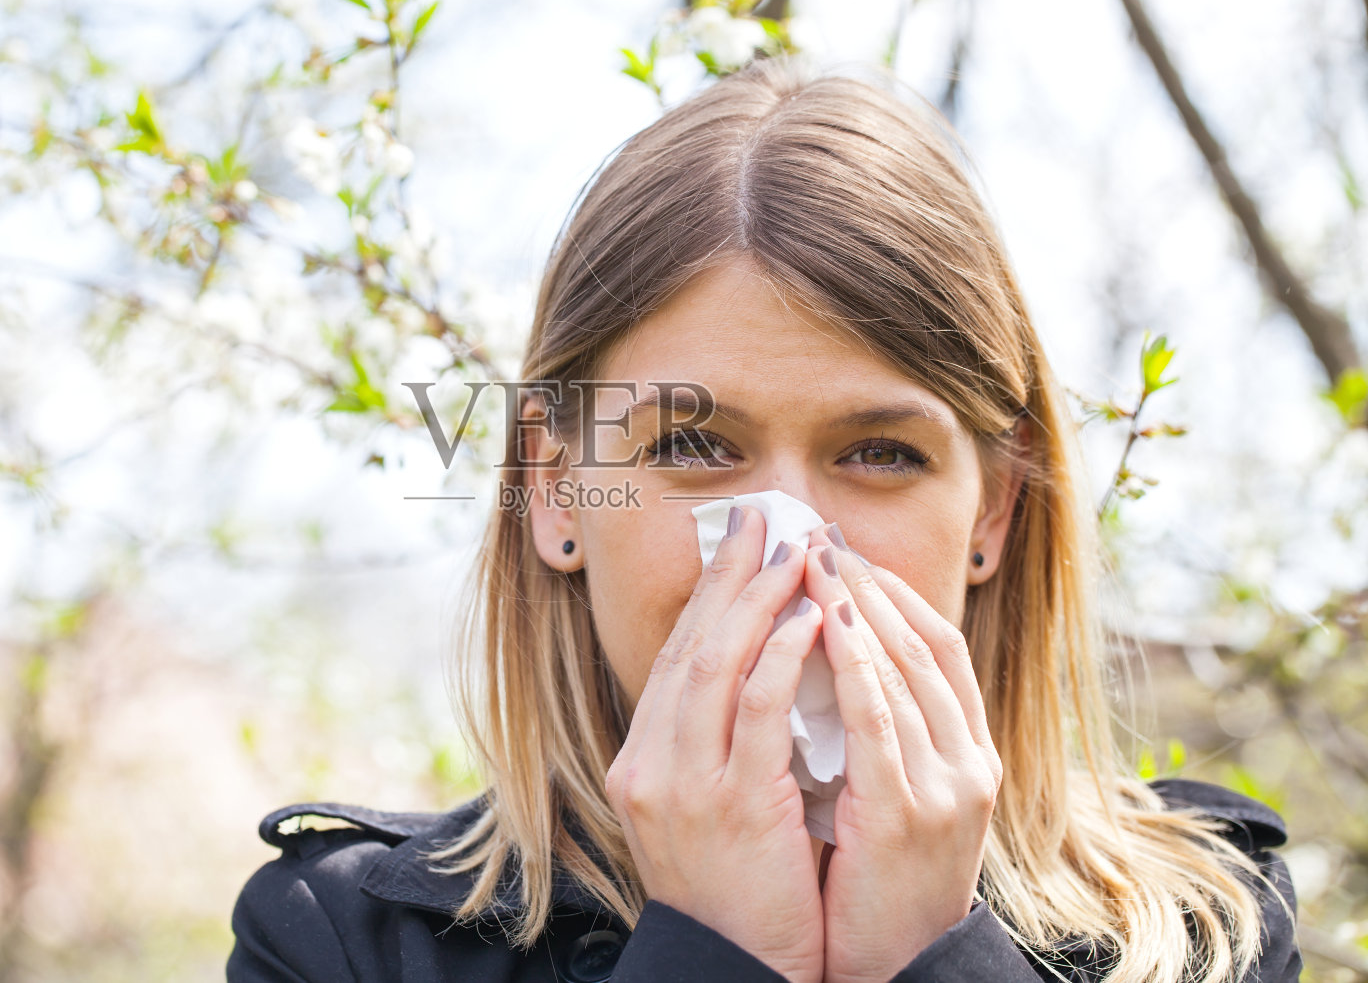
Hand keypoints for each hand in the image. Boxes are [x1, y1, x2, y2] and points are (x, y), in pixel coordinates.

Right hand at [605, 505, 827, 982]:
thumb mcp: (707, 811)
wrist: (737, 970)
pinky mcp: (730, 803)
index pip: (674, 658)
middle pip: (688, 645)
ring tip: (797, 554)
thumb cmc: (737, 894)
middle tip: (761, 518)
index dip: (707, 597)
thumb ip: (716, 747)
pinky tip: (813, 618)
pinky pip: (756, 709)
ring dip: (759, 600)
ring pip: (715, 663)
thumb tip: (753, 675)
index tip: (738, 546)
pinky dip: (782, 655)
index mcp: (642, 762)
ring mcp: (682, 783)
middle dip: (727, 576)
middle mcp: (649, 764)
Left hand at [804, 527, 1001, 982]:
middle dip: (868, 583)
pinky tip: (820, 624)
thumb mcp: (898, 797)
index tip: (848, 550)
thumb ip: (884, 735)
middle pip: (921, 645)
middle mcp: (970, 761)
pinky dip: (852, 665)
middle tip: (821, 534)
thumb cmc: (883, 882)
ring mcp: (947, 785)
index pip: (940, 647)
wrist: (898, 967)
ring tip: (811, 561)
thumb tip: (839, 660)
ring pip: (902, 671)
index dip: (895, 592)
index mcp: (970, 753)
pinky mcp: (909, 812)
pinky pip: (878, 721)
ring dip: (854, 608)